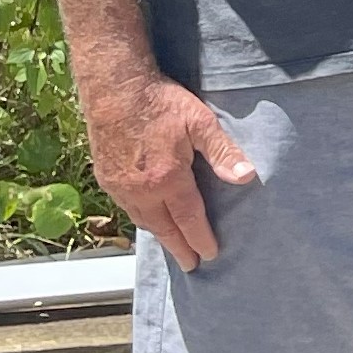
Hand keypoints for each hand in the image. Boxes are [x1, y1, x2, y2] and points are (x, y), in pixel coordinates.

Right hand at [82, 69, 255, 269]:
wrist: (115, 87)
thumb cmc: (161, 102)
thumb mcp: (199, 122)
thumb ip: (222, 151)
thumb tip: (246, 176)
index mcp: (168, 180)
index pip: (189, 220)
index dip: (201, 239)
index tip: (210, 255)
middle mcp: (142, 191)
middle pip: (164, 228)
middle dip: (179, 248)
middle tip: (190, 265)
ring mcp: (120, 187)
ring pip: (143, 220)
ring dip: (159, 235)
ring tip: (171, 245)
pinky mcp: (106, 178)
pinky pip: (127, 208)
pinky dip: (141, 218)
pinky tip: (147, 218)